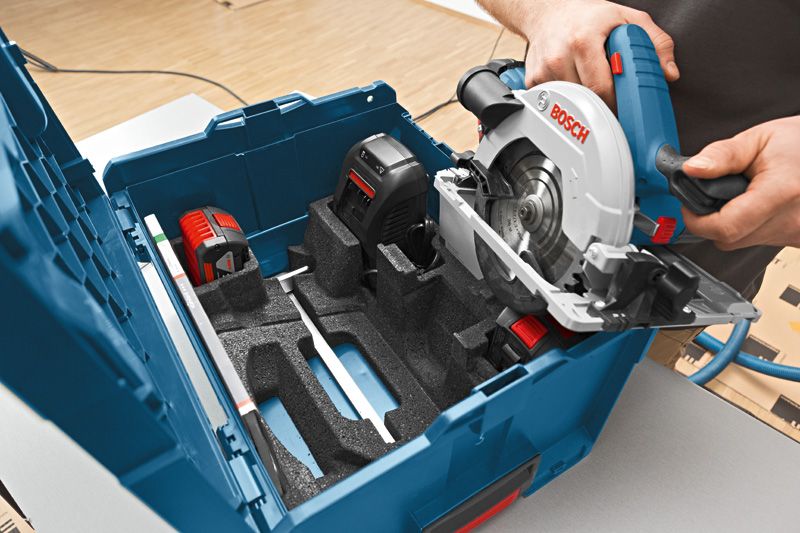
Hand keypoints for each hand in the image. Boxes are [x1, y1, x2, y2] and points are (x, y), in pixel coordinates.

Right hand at [521, 0, 678, 105]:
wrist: (548, 13)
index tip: (626, 109)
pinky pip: (555, 101)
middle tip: (614, 102)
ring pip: (571, 103)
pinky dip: (567, 99)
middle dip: (604, 105)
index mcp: (583, 41)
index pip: (602, 88)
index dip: (617, 103)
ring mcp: (544, 70)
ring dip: (585, 101)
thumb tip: (668, 72)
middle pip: (586, 100)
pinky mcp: (534, 81)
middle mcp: (560, 56)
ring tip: (591, 85)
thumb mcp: (627, 19)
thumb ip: (654, 42)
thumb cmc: (587, 17)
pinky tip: (572, 83)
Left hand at [682, 116, 799, 248]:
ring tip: (743, 196)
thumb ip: (722, 155)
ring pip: (743, 242)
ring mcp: (796, 233)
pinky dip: (751, 227)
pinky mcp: (797, 239)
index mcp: (781, 192)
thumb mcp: (757, 139)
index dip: (697, 220)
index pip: (725, 227)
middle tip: (716, 196)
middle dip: (712, 220)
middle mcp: (792, 219)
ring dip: (732, 223)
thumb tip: (692, 169)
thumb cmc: (799, 142)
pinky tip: (758, 207)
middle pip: (729, 239)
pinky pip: (759, 241)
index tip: (689, 206)